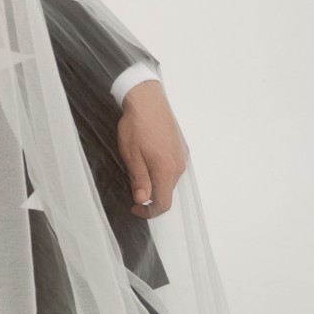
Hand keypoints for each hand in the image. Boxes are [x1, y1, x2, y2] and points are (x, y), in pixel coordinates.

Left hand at [117, 79, 188, 218]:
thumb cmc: (137, 125)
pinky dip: (162, 171)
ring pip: (170, 180)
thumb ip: (139, 180)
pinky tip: (149, 159)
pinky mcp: (182, 148)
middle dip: (151, 197)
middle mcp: (178, 165)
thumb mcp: (131, 155)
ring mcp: (182, 156)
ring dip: (156, 183)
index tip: (136, 209)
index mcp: (166, 170)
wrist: (148, 100)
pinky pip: (174, 167)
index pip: (164, 204)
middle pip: (167, 193)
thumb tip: (142, 201)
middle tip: (133, 189)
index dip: (149, 212)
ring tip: (139, 170)